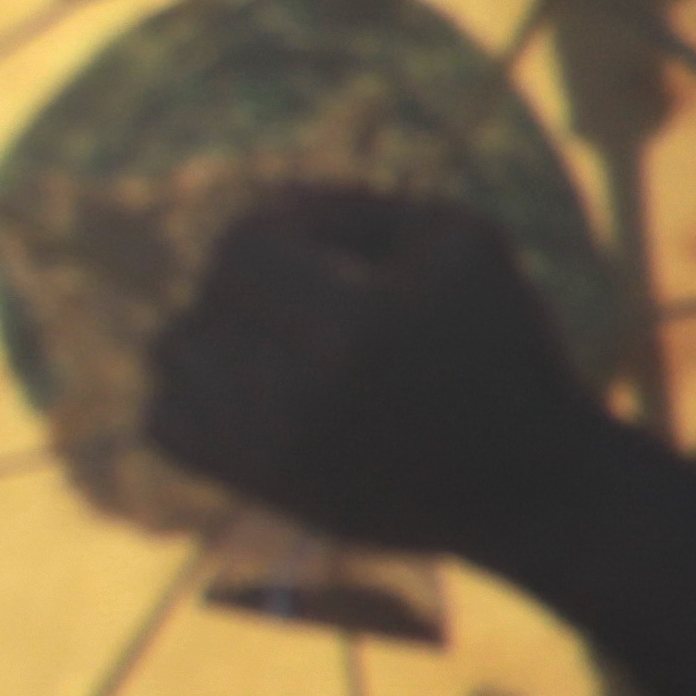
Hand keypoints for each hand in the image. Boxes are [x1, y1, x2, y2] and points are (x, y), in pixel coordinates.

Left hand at [143, 186, 618, 564]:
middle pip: (205, 299)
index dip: (283, 234)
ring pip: (173, 356)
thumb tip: (267, 204)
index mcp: (352, 327)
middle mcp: (297, 394)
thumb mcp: (461, 240)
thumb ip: (354, 205)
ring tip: (291, 350)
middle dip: (259, 288)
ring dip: (222, 339)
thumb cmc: (505, 347)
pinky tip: (259, 397)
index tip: (339, 257)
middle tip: (325, 306)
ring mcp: (267, 451)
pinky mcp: (256, 491)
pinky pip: (161, 423)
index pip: (240, 246)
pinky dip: (194, 401)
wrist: (534, 488)